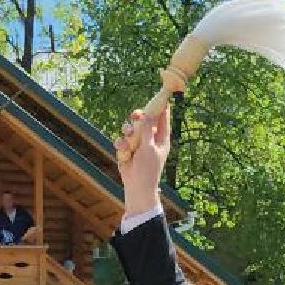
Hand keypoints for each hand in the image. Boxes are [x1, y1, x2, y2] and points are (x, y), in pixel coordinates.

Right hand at [115, 106, 169, 224]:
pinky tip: (124, 151)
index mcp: (161, 138)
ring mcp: (138, 144)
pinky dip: (121, 144)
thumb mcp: (149, 148)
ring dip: (127, 131)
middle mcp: (150, 139)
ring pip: (130, 128)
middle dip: (138, 117)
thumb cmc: (148, 169)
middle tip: (135, 115)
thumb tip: (148, 114)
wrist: (137, 187)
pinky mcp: (127, 149)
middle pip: (144, 120)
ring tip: (128, 137)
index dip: (161, 107)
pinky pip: (121, 139)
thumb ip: (147, 130)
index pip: (163, 118)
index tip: (158, 97)